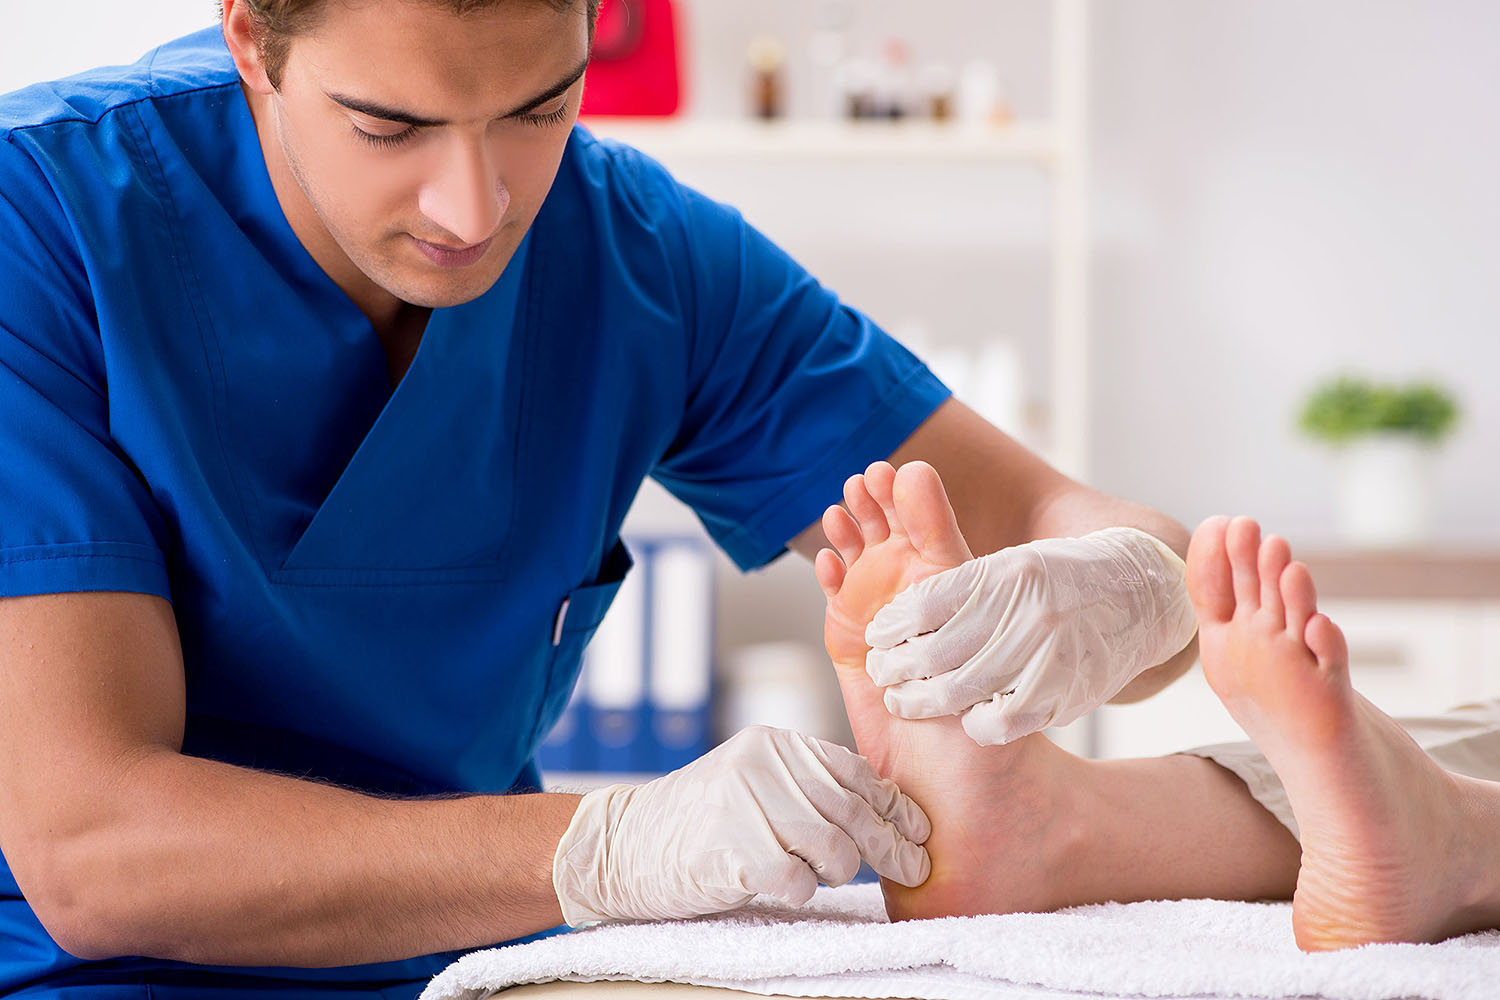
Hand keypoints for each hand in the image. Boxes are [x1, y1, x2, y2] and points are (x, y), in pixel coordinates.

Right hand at [550, 726, 930, 924]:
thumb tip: (888, 814)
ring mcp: (746, 804)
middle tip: (914, 868)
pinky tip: (783, 887)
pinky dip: (799, 891)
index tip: (920, 831)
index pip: (854, 771)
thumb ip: (808, 787)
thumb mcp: (755, 783)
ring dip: (838, 873)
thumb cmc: (698, 821)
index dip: (894, 805)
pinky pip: (796, 881)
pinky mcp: (733, 850)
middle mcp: (764, 764)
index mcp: (775, 744)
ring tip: (817, 876)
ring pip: (833, 849)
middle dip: (891, 846)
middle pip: (852, 812)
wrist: (621, 844)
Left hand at [863, 526, 1197, 744]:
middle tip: (881, 675)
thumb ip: (962, 585)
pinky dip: (975, 724)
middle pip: (937, 653)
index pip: (927, 604)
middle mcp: (1028, 613)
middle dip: (897, 669)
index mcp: (1007, 573)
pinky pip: (1003, 720)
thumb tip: (898, 614)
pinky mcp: (1065, 692)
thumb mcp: (1011, 565)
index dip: (892, 626)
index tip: (875, 637)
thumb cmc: (1056, 579)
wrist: (1136, 596)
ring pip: (962, 691)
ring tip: (903, 701)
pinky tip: (961, 719)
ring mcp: (1049, 656)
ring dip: (923, 701)